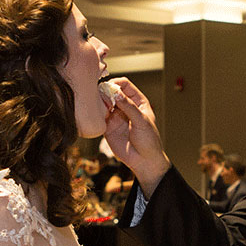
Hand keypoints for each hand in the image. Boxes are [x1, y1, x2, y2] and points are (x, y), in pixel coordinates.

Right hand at [101, 78, 169, 195]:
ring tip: (99, 107)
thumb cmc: (149, 141)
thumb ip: (128, 106)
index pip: (125, 85)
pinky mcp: (107, 127)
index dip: (116, 84)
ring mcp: (116, 116)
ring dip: (99, 102)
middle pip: (112, 92)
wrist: (144, 161)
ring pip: (103, 103)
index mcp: (137, 101)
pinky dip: (95, 114)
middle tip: (101, 97)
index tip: (110, 88)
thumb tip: (116, 93)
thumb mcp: (141, 121)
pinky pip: (99, 116)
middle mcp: (125, 106)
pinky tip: (97, 116)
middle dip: (105, 92)